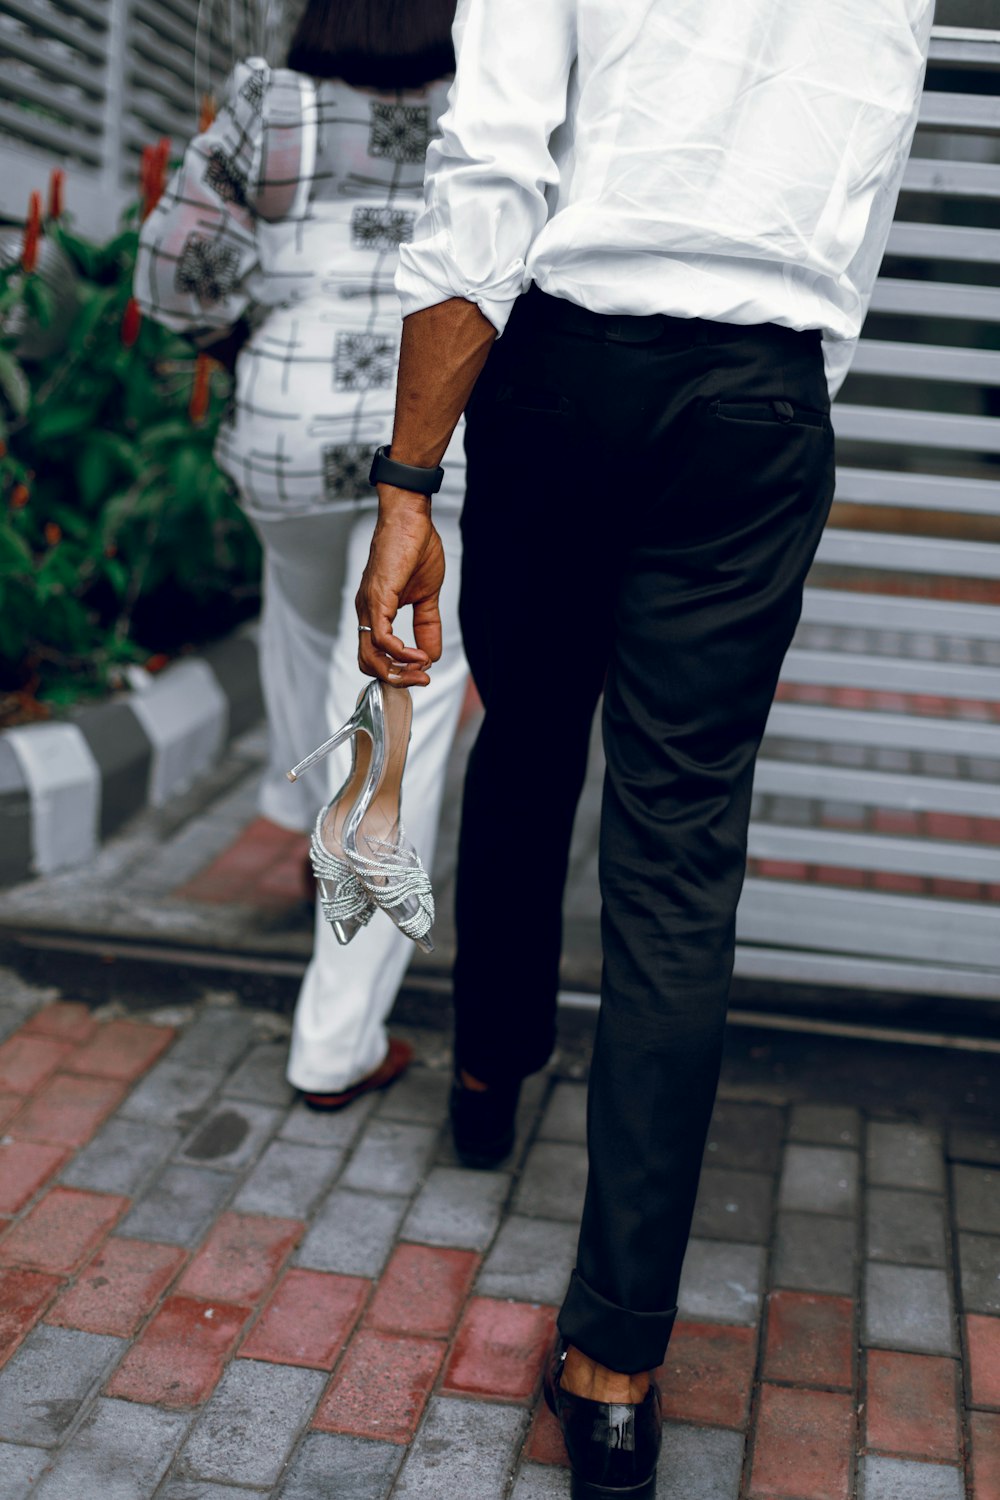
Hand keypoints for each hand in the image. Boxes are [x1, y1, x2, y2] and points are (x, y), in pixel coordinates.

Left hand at [356, 486, 444, 686]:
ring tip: (422, 669)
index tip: (423, 673)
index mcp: (375, 612)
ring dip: (398, 670)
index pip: (375, 656)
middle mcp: (366, 612)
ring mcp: (369, 606)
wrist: (410, 518)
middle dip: (397, 678)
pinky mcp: (377, 598)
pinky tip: (418, 654)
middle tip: (423, 679)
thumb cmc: (415, 548)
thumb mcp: (426, 596)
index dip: (397, 671)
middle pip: (368, 662)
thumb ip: (427, 626)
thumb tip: (432, 655)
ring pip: (370, 655)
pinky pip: (380, 636)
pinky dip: (400, 651)